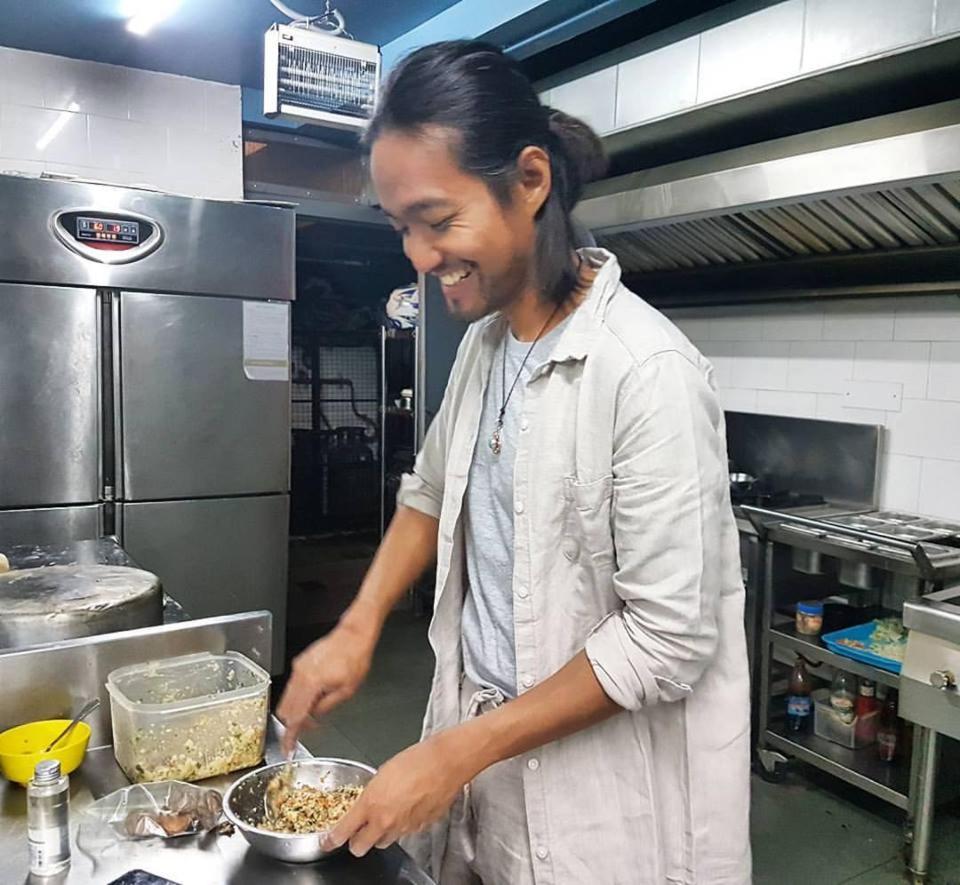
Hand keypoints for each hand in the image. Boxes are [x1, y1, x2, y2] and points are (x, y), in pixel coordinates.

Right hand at [276, 620, 376, 754]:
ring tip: (314, 714)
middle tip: (308, 729)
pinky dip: (298, 696)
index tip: (288, 747)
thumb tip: (313, 717)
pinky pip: (293, 685)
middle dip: (293, 723)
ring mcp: (299, 667)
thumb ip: (326, 706)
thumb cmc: (355, 658)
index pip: (295, 716)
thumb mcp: (347, 690)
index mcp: (311, 683)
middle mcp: (300, 674)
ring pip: (287, 697)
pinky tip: (314, 698)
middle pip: (286, 709)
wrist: (353, 634)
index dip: (290, 735)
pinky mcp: (301, 661)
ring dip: (296, 710)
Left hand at [326, 730, 477, 856]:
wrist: (445, 763)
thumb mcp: (382, 772)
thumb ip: (370, 794)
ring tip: (387, 815)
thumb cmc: (416, 760)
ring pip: (383, 842)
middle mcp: (384, 821)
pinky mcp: (419, 829)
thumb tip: (365, 805)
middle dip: (356, 842)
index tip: (328, 841)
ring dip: (380, 834)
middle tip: (357, 831)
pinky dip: (402, 827)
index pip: (343, 832)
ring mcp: (403, 828)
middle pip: (360, 848)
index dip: (332, 839)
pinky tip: (407, 809)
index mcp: (371, 804)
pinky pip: (405, 834)